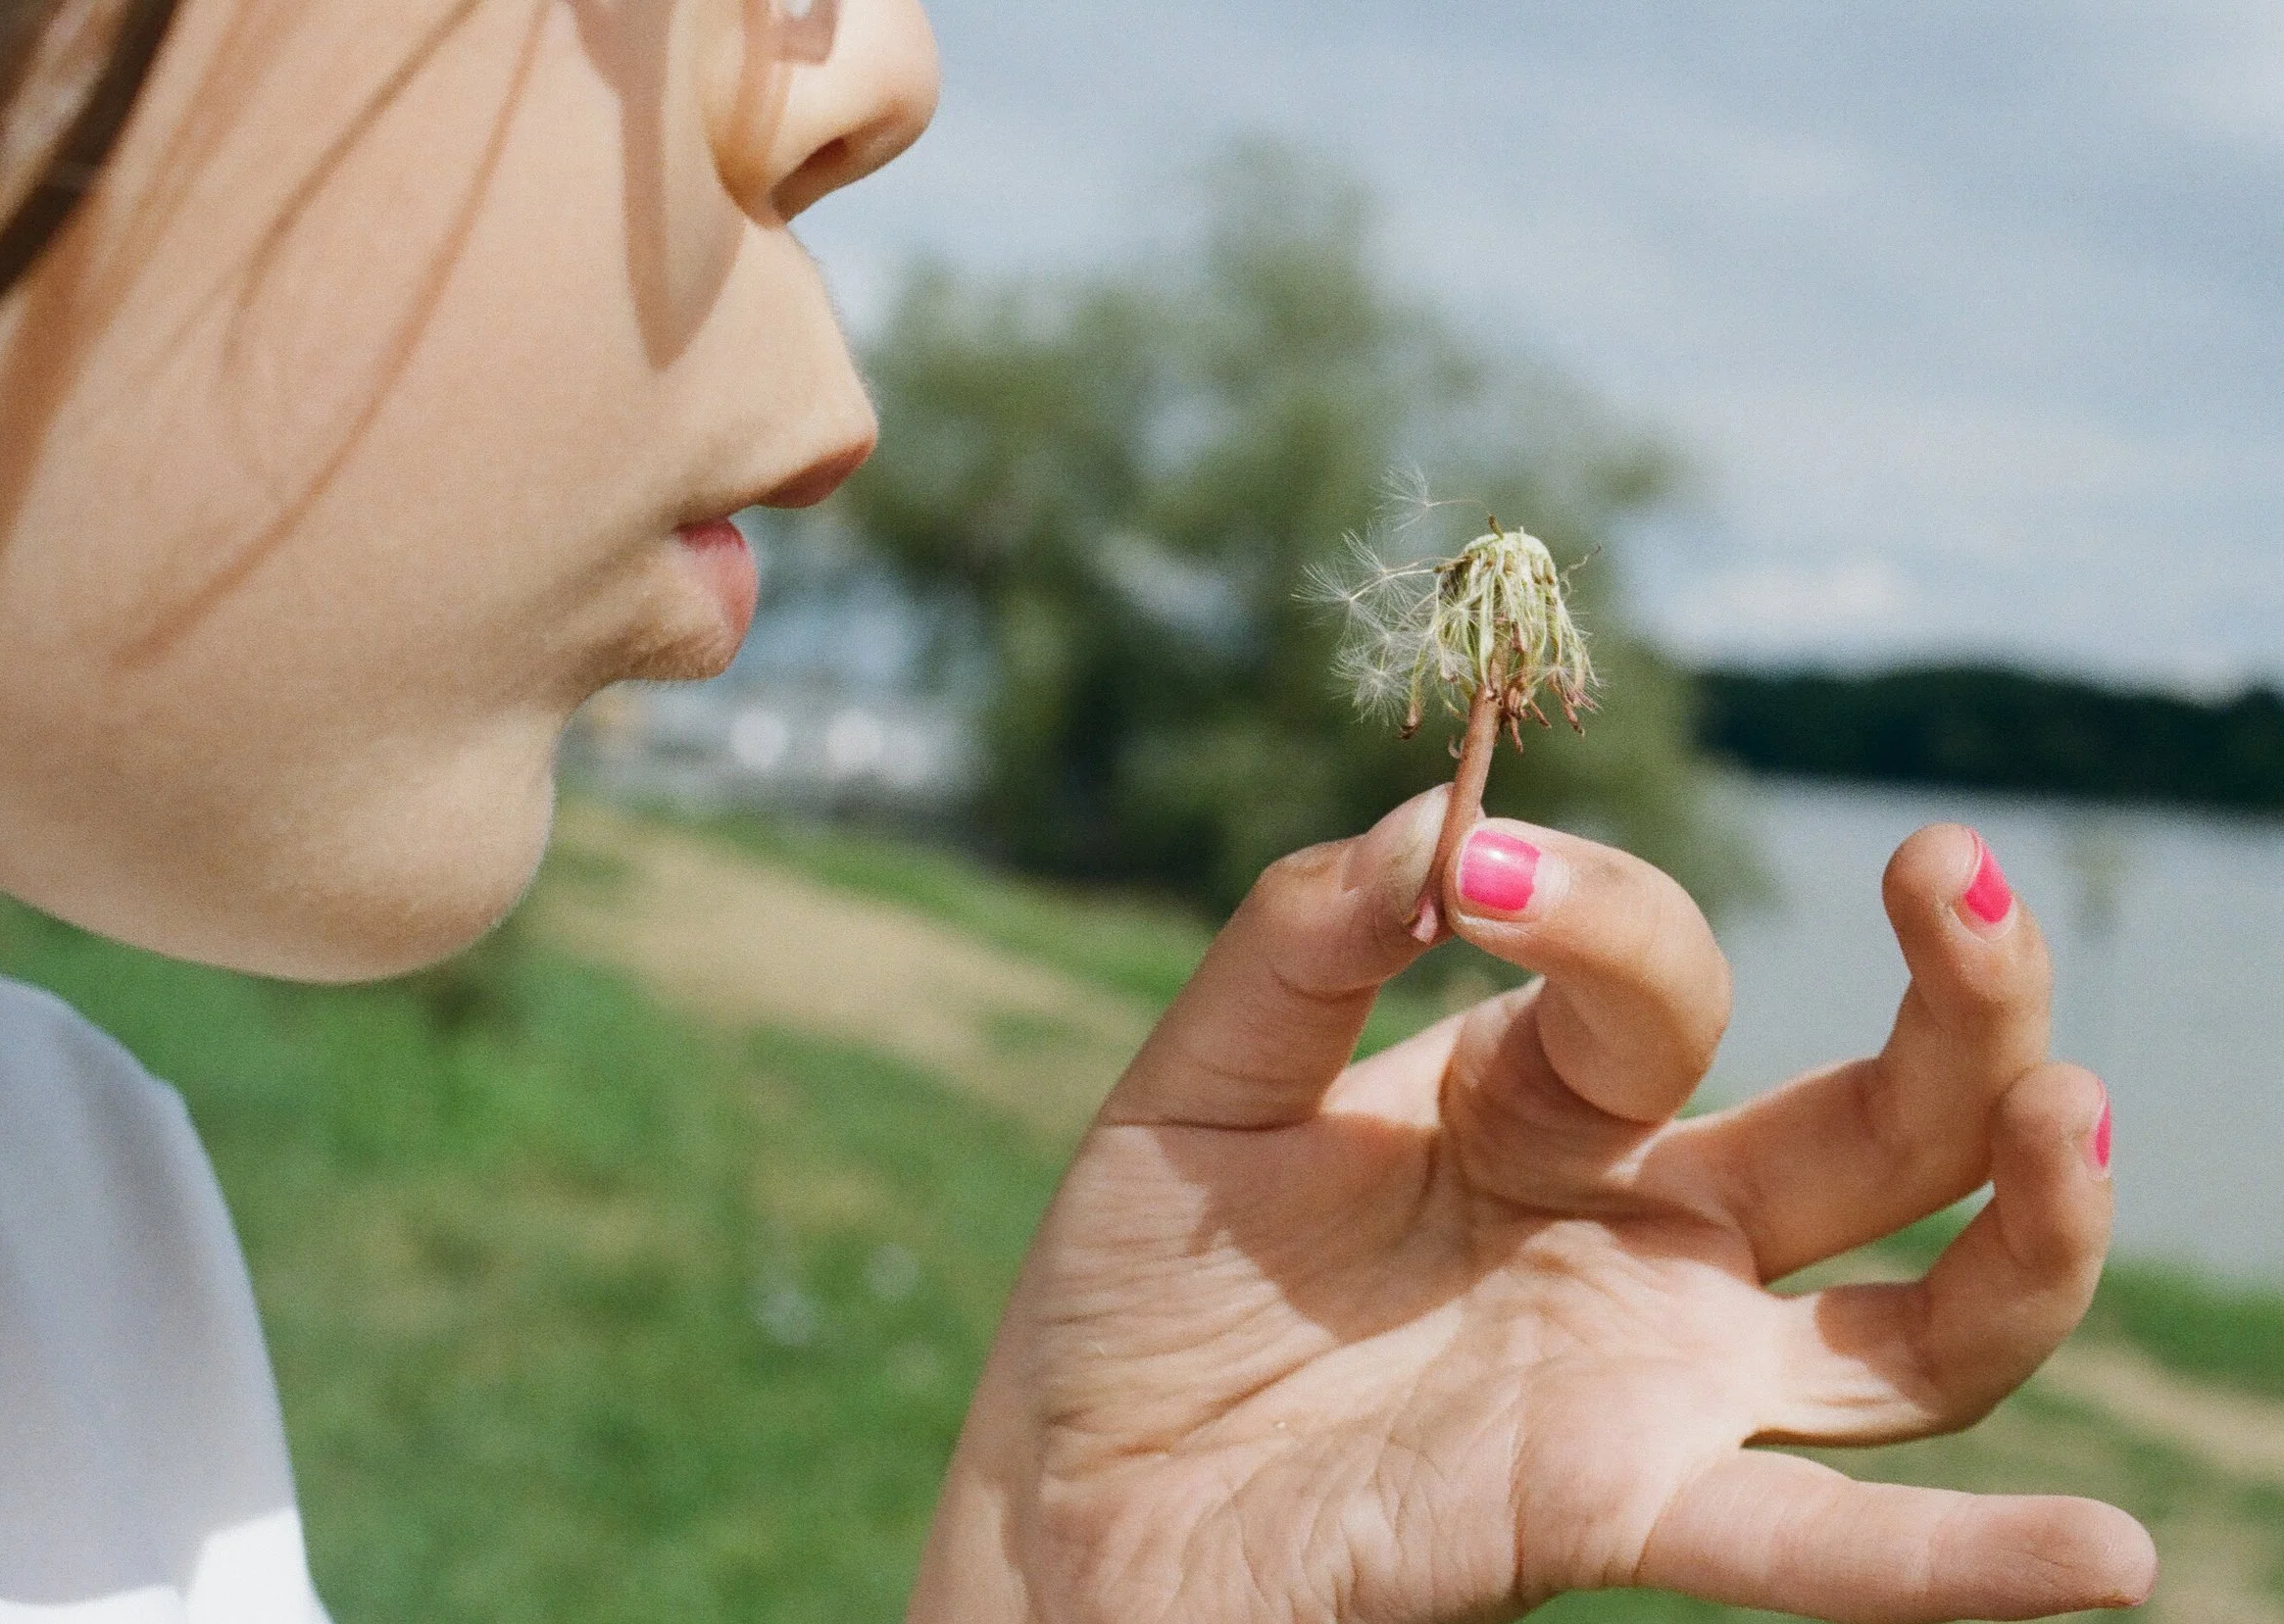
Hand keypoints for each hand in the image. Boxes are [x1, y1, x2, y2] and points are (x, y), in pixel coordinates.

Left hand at [909, 789, 2151, 1623]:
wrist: (1075, 1484)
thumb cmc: (1139, 1278)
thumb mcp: (1205, 1075)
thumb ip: (1307, 934)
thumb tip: (1441, 820)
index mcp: (1545, 1100)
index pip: (1653, 979)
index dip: (1590, 914)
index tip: (1470, 885)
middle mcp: (1642, 1230)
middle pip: (1878, 1122)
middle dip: (1956, 996)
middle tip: (1946, 868)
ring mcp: (1649, 1373)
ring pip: (1923, 1326)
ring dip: (2028, 1229)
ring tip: (2067, 1111)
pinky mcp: (1607, 1505)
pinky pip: (1811, 1542)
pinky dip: (1959, 1568)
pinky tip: (2110, 1563)